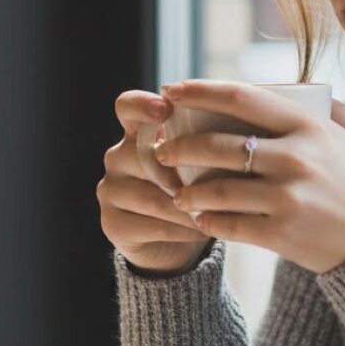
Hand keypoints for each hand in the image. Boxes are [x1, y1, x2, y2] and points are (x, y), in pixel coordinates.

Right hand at [97, 89, 213, 274]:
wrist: (178, 241)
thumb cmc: (198, 189)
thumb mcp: (204, 161)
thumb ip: (206, 144)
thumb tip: (234, 134)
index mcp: (137, 132)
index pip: (127, 106)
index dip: (142, 105)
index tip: (165, 109)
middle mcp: (118, 157)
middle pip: (142, 156)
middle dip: (181, 173)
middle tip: (214, 183)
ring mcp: (110, 191)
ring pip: (151, 196)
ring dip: (189, 206)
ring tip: (217, 211)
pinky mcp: (112, 224)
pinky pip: (152, 225)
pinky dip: (183, 228)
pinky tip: (202, 228)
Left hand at [155, 80, 344, 273]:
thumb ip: (335, 112)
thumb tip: (305, 90)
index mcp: (311, 127)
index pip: (241, 98)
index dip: (200, 91)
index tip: (172, 91)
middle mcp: (295, 158)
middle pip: (217, 144)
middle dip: (179, 146)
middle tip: (161, 149)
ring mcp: (287, 198)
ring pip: (216, 188)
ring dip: (187, 190)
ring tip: (176, 191)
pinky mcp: (282, 234)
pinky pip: (230, 225)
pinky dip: (209, 222)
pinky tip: (200, 220)